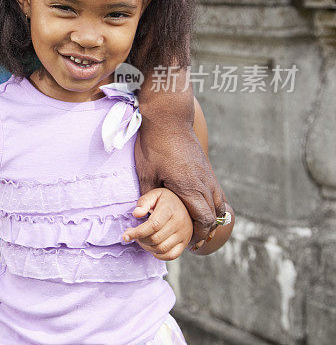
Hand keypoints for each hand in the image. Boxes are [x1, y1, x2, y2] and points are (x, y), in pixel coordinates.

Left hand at [122, 188, 192, 260]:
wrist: (186, 206)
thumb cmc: (166, 200)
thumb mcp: (154, 195)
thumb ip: (144, 202)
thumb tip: (136, 214)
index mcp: (170, 210)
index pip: (153, 225)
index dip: (137, 232)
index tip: (126, 235)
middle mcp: (179, 224)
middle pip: (156, 239)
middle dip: (140, 239)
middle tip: (133, 235)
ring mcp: (183, 235)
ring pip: (162, 248)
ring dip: (147, 247)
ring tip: (141, 240)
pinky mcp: (184, 243)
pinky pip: (171, 255)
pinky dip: (158, 255)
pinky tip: (151, 247)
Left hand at [134, 91, 226, 244]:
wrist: (168, 118)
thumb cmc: (154, 145)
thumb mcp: (146, 173)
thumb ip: (147, 196)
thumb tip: (141, 214)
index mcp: (191, 188)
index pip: (204, 220)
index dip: (198, 235)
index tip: (188, 243)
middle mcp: (205, 183)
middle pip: (215, 216)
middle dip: (206, 230)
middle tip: (193, 240)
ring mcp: (209, 174)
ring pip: (220, 204)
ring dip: (213, 217)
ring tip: (200, 226)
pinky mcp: (207, 167)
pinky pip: (217, 191)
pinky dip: (213, 204)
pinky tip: (201, 206)